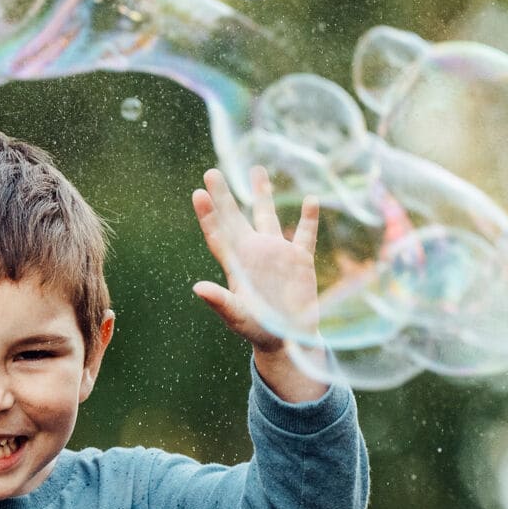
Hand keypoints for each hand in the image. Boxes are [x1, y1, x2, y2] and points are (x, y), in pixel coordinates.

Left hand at [191, 165, 331, 398]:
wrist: (287, 339)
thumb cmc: (258, 330)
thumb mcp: (238, 317)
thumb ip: (221, 302)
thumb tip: (198, 288)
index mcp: (236, 265)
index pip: (218, 235)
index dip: (208, 215)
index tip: (199, 193)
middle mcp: (254, 253)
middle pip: (236, 218)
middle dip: (224, 195)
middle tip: (212, 171)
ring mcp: (276, 254)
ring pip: (268, 216)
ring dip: (263, 194)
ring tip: (256, 169)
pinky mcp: (299, 260)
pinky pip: (305, 235)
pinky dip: (308, 219)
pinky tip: (310, 200)